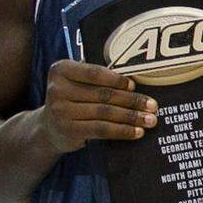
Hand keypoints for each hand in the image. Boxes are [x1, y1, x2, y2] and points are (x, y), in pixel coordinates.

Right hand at [37, 60, 157, 153]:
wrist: (49, 127)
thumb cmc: (73, 98)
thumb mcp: (78, 82)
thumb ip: (98, 77)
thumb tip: (137, 81)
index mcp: (61, 70)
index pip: (94, 73)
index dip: (116, 80)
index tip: (135, 85)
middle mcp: (57, 89)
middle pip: (103, 94)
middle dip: (132, 100)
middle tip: (153, 105)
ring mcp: (60, 111)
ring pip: (104, 113)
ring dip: (131, 117)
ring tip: (150, 120)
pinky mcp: (68, 130)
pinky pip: (101, 129)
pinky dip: (122, 130)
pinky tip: (137, 132)